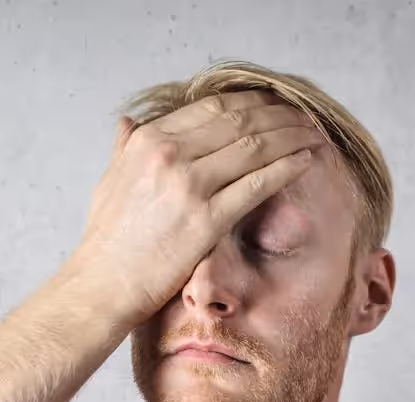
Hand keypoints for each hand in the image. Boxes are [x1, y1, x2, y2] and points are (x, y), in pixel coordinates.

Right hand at [64, 90, 325, 325]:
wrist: (102, 285)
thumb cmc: (106, 240)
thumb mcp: (109, 180)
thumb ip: (124, 148)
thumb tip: (128, 122)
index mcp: (148, 140)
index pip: (212, 107)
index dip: (251, 102)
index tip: (273, 105)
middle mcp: (169, 155)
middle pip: (239, 120)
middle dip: (278, 114)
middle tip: (303, 116)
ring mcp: (189, 186)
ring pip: (255, 147)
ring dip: (291, 136)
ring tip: (312, 135)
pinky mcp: (206, 220)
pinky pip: (258, 184)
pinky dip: (287, 168)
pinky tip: (306, 162)